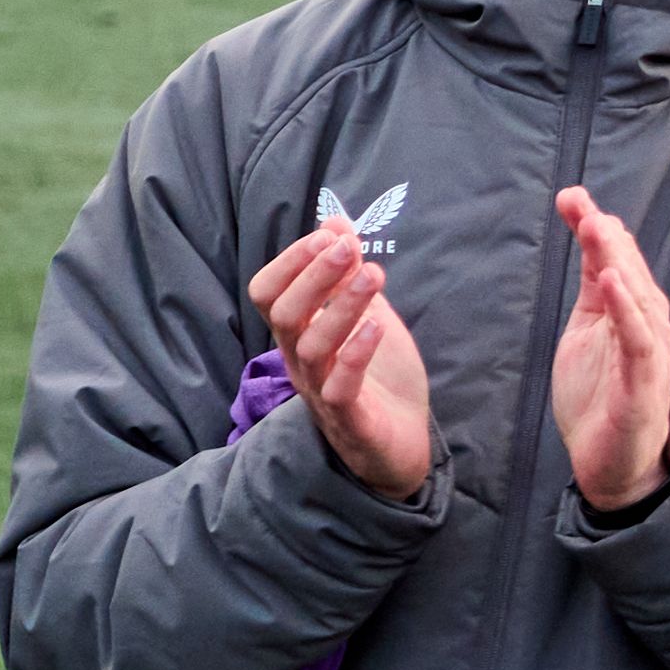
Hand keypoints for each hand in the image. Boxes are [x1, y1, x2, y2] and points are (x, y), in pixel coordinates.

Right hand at [249, 212, 429, 500]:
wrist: (401, 447)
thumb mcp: (366, 316)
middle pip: (283, 314)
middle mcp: (301, 362)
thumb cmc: (379, 381)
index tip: (332, 235)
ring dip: (342, 305)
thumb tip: (335, 222)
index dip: (292, 260)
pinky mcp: (351, 420)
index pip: (267, 293)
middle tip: (349, 247)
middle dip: (313, 275)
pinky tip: (378, 325)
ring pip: (311, 346)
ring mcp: (322, 392)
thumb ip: (348, 276)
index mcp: (298, 336)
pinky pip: (340, 388)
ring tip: (375, 274)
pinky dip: (356, 354)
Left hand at [548, 191, 669, 517]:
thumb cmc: (602, 397)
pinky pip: (639, 340)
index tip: (570, 196)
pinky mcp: (644, 382)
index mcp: (628, 312)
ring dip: (618, 261)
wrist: (614, 462)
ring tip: (598, 228)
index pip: (614, 261)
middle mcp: (644, 325)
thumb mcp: (587, 333)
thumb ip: (593, 293)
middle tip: (580, 202)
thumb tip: (593, 248)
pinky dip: (628, 309)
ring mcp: (647, 352)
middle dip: (606, 234)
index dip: (595, 228)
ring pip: (639, 297)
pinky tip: (614, 283)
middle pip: (629, 270)